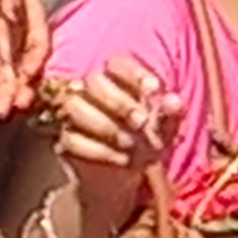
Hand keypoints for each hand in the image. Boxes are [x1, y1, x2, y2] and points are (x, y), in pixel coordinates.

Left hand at [0, 0, 51, 123]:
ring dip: (2, 92)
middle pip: (20, 64)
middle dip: (17, 87)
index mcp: (32, 17)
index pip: (38, 43)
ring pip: (3, 71)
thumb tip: (12, 13)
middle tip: (13, 107)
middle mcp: (17, 34)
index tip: (28, 76)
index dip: (34, 60)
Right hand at [45, 54, 177, 213]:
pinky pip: (70, 138)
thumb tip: (174, 100)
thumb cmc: (146, 142)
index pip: (116, 62)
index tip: (154, 89)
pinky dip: (99, 150)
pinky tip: (121, 160)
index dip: (133, 72)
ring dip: (106, 126)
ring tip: (131, 144)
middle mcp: (91, 92)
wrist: (125, 175)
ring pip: (74, 106)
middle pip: (93, 81)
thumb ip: (171, 114)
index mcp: (117, 82)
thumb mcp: (164, 130)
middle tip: (141, 122)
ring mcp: (72, 114)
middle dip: (119, 102)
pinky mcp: (64, 139)